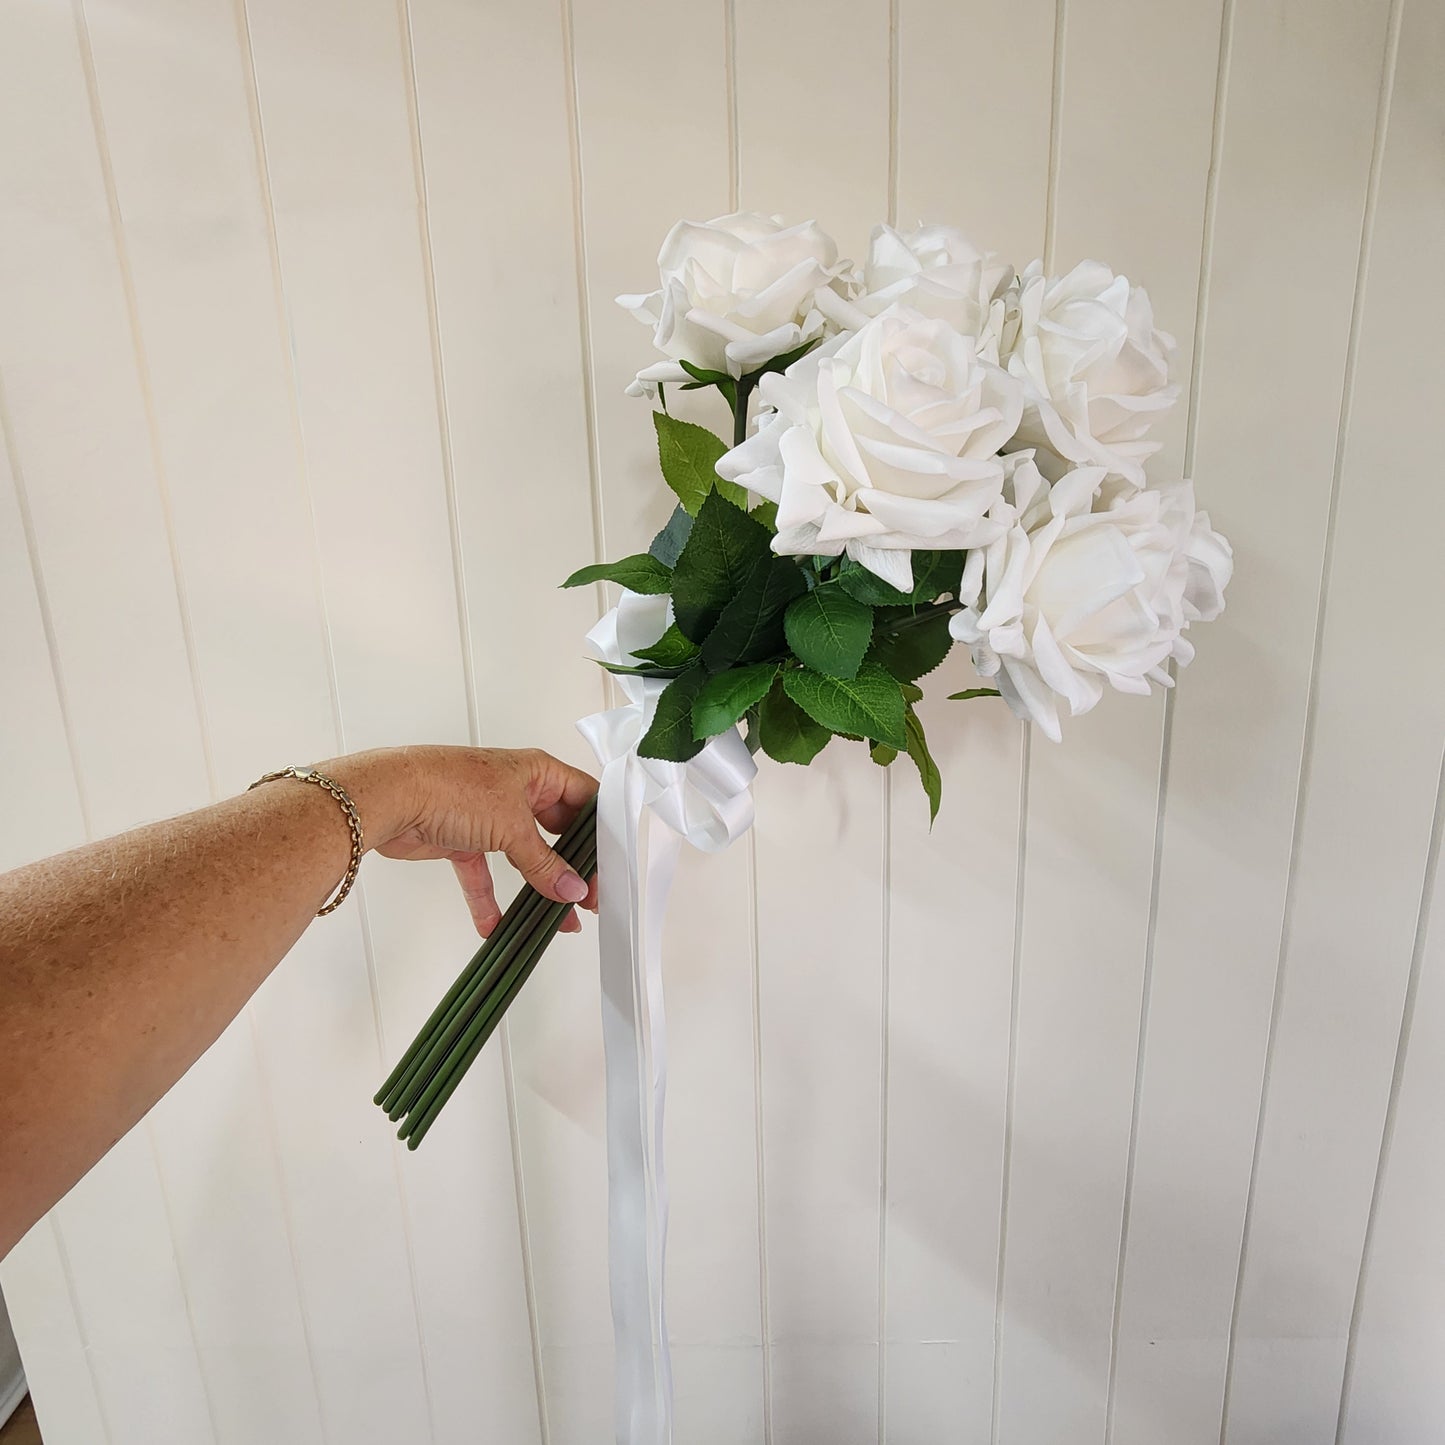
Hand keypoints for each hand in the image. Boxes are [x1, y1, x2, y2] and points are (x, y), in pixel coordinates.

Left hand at [333, 746, 598, 935]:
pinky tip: (497, 926)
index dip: (600, 832)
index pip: (585, 799)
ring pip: (523, 857)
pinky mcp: (462, 839)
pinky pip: (483, 875)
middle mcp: (516, 790)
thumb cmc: (449, 786)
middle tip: (590, 897)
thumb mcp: (512, 827)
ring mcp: (489, 815)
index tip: (611, 865)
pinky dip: (490, 901)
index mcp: (537, 772)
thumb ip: (544, 864)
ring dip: (538, 887)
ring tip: (559, 918)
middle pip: (556, 831)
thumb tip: (572, 888)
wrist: (390, 797)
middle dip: (572, 866)